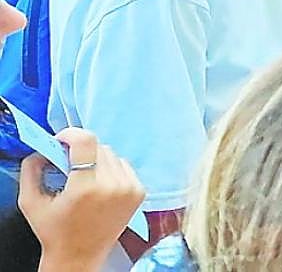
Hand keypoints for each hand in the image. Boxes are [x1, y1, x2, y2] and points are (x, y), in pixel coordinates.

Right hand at [19, 129, 144, 270]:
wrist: (79, 256)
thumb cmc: (54, 231)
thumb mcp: (31, 202)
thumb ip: (32, 170)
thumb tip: (43, 147)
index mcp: (85, 188)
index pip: (86, 141)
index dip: (71, 134)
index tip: (61, 141)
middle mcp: (112, 186)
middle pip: (98, 147)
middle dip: (80, 152)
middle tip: (68, 166)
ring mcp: (129, 189)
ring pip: (111, 154)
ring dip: (96, 161)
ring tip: (84, 180)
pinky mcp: (139, 192)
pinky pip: (123, 165)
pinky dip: (111, 170)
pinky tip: (100, 186)